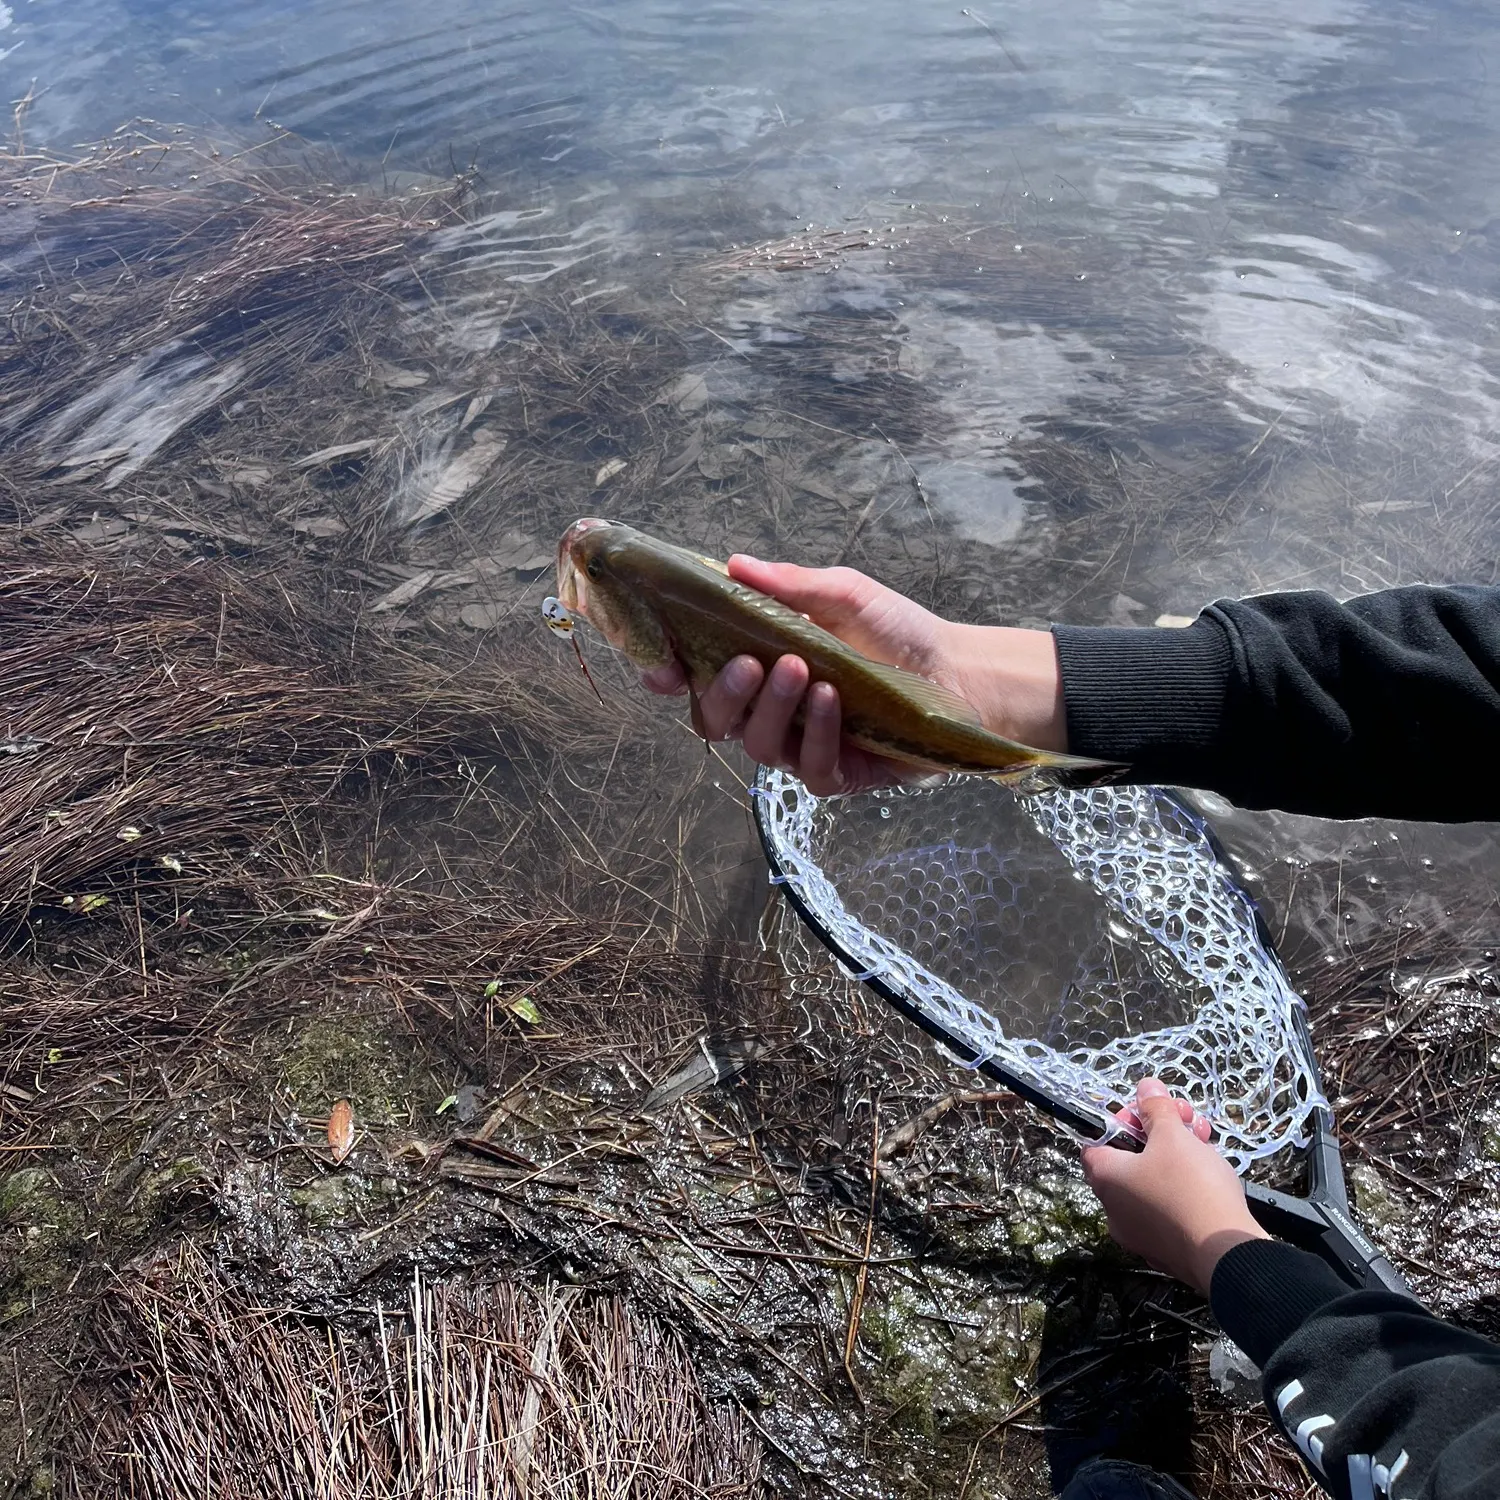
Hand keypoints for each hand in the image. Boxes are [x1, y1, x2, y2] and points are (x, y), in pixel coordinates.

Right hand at [641, 556, 1067, 795]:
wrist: (961, 672)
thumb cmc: (899, 632)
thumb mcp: (845, 594)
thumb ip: (789, 586)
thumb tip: (735, 565)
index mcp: (760, 665)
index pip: (695, 678)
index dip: (668, 675)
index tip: (663, 666)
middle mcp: (772, 711)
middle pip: (714, 719)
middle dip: (723, 692)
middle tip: (750, 662)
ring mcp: (802, 746)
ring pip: (758, 745)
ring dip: (774, 708)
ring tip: (803, 671)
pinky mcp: (838, 775)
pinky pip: (810, 767)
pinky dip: (818, 732)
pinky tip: (833, 701)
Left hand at [1081, 1078, 1268, 1295]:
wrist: (1227, 1254)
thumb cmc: (1191, 1188)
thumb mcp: (1172, 1136)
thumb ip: (1156, 1109)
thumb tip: (1146, 1087)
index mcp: (1105, 1180)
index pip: (1095, 1141)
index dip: (1121, 1121)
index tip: (1148, 1113)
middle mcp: (1114, 1209)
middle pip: (1128, 1159)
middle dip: (1158, 1133)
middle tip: (1185, 1120)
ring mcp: (1140, 1234)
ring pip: (1152, 1183)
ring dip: (1176, 1155)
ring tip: (1205, 1140)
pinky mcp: (1166, 1249)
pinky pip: (1168, 1208)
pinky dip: (1184, 1187)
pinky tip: (1210, 1174)